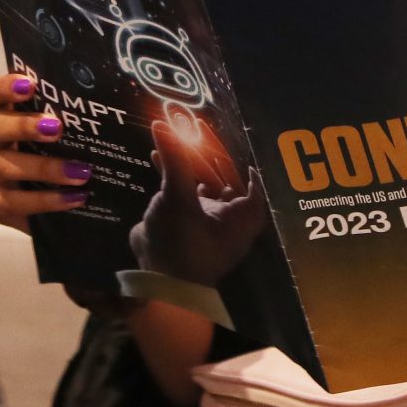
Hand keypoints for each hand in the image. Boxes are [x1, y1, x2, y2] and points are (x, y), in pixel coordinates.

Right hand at [0, 71, 86, 231]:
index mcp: (7, 113)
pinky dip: (46, 200)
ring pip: (4, 166)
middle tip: (57, 128)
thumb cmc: (71, 153)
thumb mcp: (76, 131)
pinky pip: (15, 202)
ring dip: (44, 167)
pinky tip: (74, 198)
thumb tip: (135, 106)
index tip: (30, 85)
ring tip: (81, 172)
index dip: (2, 86)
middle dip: (24, 125)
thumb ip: (84, 114)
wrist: (66, 208)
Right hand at [131, 122, 265, 287]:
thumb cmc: (182, 242)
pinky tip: (155, 156)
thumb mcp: (178, 197)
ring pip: (199, 185)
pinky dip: (170, 175)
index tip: (237, 144)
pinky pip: (179, 193)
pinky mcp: (178, 223)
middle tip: (198, 129)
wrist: (156, 281)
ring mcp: (201, 221)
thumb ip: (173, 160)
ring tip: (176, 137)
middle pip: (223, 181)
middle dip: (210, 156)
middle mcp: (224, 220)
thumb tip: (163, 125)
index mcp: (239, 218)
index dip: (245, 164)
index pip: (251, 186)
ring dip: (188, 163)